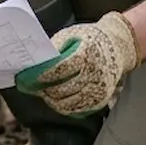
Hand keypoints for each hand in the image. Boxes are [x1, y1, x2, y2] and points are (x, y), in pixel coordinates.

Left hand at [15, 11, 139, 115]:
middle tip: (32, 87)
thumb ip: (54, 49)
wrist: (119, 46)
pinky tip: (57, 99)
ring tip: (44, 93)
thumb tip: (35, 64)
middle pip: (62, 88)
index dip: (41, 76)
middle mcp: (95, 72)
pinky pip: (78, 109)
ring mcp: (99, 88)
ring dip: (52, 100)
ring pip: (68, 102)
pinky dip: (65, 106)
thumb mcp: (70, 35)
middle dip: (44, 90)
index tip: (27, 78)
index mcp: (86, 54)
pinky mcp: (101, 99)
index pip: (59, 70)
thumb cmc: (90, 39)